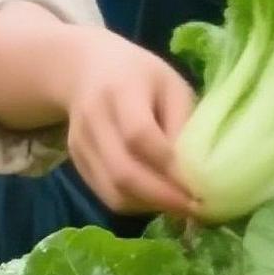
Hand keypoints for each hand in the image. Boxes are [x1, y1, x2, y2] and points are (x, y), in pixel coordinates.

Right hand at [62, 28, 201, 217]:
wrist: (87, 68)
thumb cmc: (141, 74)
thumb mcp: (171, 84)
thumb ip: (183, 122)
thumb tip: (197, 171)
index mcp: (121, 88)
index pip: (139, 134)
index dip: (167, 164)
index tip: (198, 182)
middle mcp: (93, 117)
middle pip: (122, 171)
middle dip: (161, 197)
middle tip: (193, 207)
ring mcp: (79, 142)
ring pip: (112, 191)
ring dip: (149, 206)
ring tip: (179, 207)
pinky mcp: (76, 161)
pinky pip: (105, 194)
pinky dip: (134, 204)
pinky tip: (156, 199)